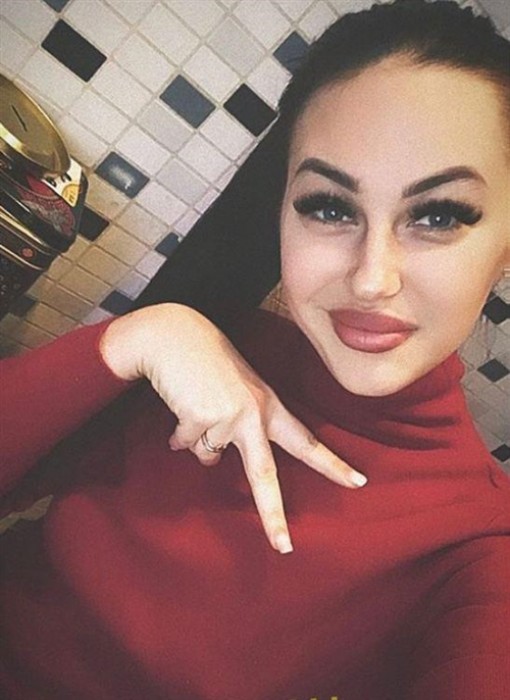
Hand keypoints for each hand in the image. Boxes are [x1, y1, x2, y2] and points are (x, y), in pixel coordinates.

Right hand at [100, 303, 366, 553]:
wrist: (175, 335)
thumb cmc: (207, 362)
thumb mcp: (236, 391)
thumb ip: (235, 427)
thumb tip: (211, 460)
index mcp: (269, 407)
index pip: (306, 442)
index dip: (332, 464)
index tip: (357, 482)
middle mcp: (254, 415)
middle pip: (265, 475)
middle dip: (272, 515)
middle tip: (285, 547)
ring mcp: (228, 417)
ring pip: (207, 455)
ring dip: (196, 438)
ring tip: (195, 405)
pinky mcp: (201, 419)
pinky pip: (185, 442)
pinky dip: (179, 431)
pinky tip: (181, 404)